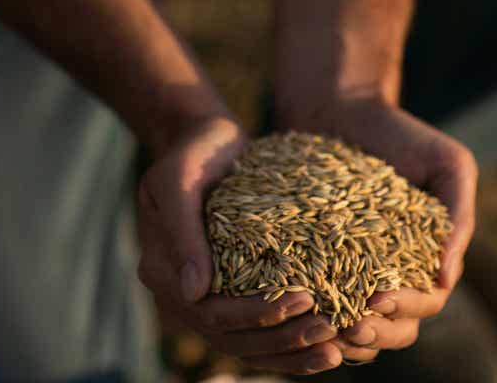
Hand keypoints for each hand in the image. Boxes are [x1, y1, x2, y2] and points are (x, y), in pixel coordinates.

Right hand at [137, 116, 341, 374]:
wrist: (206, 145)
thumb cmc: (193, 154)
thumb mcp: (179, 181)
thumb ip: (182, 232)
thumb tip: (193, 293)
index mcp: (162, 272)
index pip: (210, 312)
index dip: (256, 314)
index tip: (305, 300)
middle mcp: (182, 294)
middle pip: (232, 337)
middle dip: (282, 340)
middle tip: (330, 332)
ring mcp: (207, 296)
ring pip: (246, 343)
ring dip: (290, 352)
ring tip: (335, 350)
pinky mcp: (231, 291)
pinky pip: (258, 329)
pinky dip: (289, 342)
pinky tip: (325, 345)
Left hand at [278, 98, 477, 361]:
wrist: (344, 110)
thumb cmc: (402, 135)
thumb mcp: (448, 165)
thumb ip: (458, 218)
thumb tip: (446, 277)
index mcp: (427, 256)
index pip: (425, 301)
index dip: (404, 308)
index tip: (375, 301)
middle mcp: (393, 269)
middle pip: (394, 324)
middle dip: (375, 332)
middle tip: (348, 327)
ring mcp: (355, 265)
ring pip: (358, 321)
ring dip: (344, 334)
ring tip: (323, 327)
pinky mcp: (319, 254)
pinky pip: (320, 293)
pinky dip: (315, 310)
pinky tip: (296, 309)